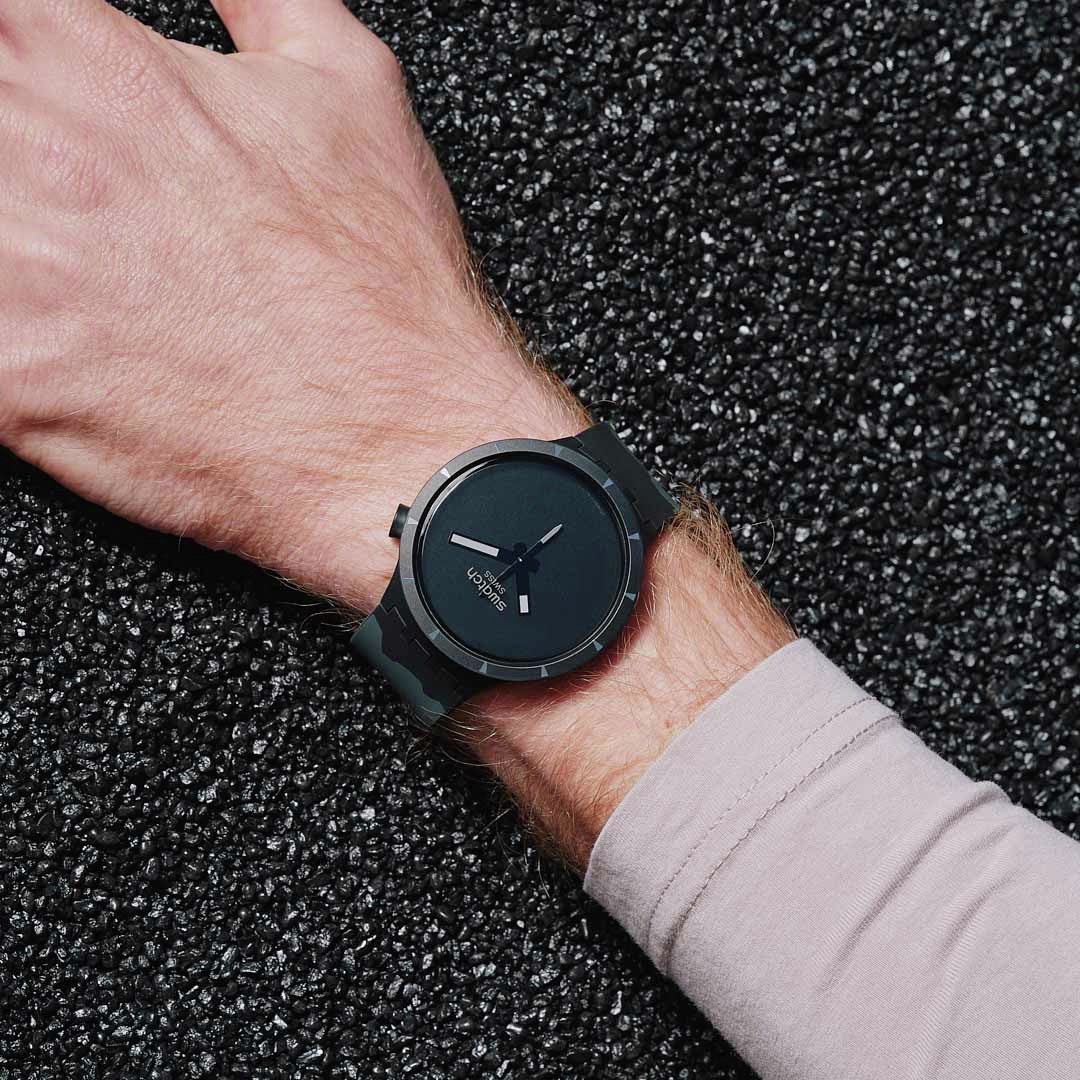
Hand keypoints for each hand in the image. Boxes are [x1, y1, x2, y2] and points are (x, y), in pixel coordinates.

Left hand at [0, 0, 579, 611]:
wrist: (402, 438)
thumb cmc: (385, 281)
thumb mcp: (348, 84)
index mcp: (92, 58)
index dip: (19, 65)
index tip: (40, 102)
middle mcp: (30, 151)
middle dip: (16, 157)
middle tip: (73, 205)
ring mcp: (6, 274)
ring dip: (9, 250)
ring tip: (78, 273)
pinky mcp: (12, 383)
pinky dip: (8, 344)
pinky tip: (59, 346)